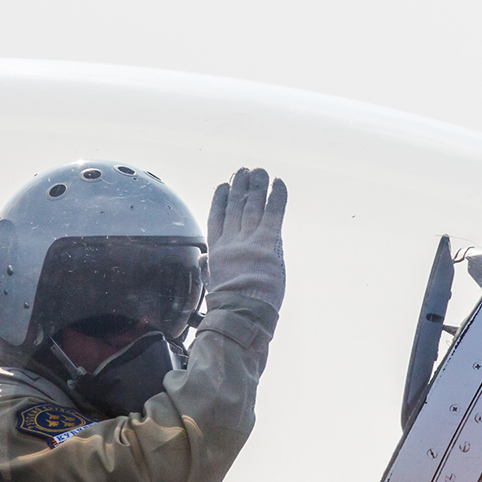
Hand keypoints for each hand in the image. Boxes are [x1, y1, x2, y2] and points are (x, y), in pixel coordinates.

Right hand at [206, 168, 286, 310]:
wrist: (240, 311)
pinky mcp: (268, 241)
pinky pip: (274, 212)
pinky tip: (278, 182)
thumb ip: (208, 270)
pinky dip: (277, 196)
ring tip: (258, 171)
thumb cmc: (228, 304)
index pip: (217, 218)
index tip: (223, 186)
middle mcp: (232, 240)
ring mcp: (249, 239)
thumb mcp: (212, 285)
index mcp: (217, 251)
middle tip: (243, 171)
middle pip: (235, 207)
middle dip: (239, 187)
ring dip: (256, 186)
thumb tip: (202, 262)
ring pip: (252, 205)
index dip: (220, 200)